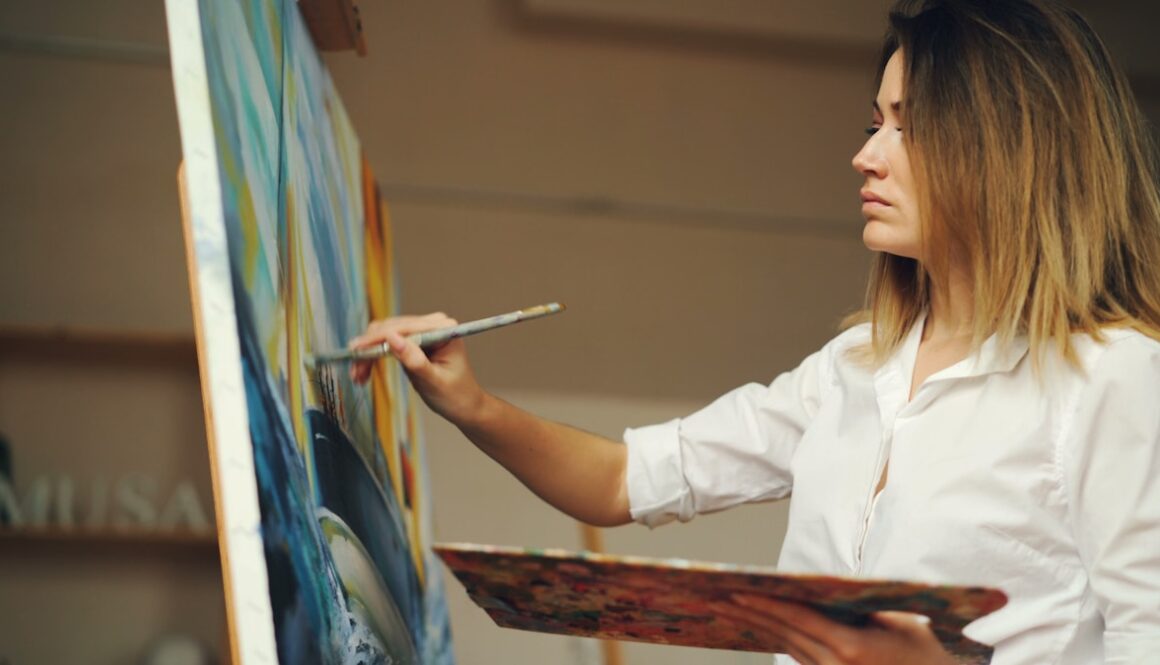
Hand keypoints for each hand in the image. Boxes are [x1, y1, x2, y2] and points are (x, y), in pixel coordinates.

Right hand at [348, 313, 486, 425]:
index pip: (404, 328)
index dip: (377, 338)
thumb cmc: (456, 396)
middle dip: (369, 349)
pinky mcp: (414, 341)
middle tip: (355, 372)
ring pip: (385, 335)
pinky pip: (388, 343)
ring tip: (357, 376)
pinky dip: (374, 356)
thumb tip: (392, 339)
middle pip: (391, 328)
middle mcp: (433, 325)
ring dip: (368, 354)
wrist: (465, 407)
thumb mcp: (434, 382)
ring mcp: (423, 331)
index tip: (356, 350)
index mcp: (444, 330)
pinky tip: (364, 372)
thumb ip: (414, 360)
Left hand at [715, 595, 957, 664]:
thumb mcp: (894, 619)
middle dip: (747, 612)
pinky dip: (773, 634)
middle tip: (714, 596)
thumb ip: (855, 605)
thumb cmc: (919, 650)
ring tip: (723, 605)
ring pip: (783, 643)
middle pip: (782, 632)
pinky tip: (753, 621)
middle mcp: (833, 664)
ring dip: (752, 624)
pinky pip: (795, 652)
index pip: (797, 619)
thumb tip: (819, 586)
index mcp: (849, 646)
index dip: (764, 604)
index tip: (736, 590)